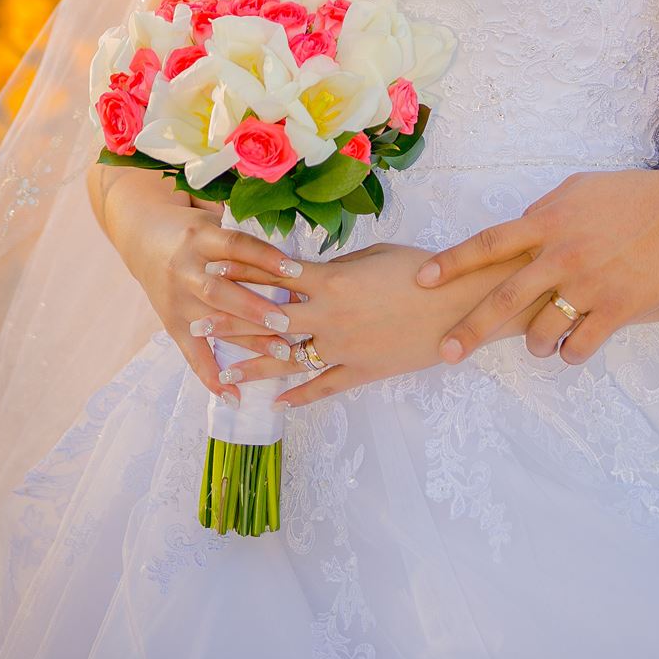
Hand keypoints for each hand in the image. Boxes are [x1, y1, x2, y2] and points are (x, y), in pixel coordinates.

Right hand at [106, 175, 308, 404]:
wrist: (145, 238)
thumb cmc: (196, 231)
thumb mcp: (216, 222)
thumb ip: (247, 238)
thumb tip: (296, 252)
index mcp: (201, 237)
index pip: (235, 246)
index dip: (264, 257)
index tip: (295, 270)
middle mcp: (185, 268)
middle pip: (220, 290)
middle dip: (254, 307)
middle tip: (288, 321)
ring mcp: (176, 299)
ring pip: (211, 322)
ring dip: (246, 339)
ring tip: (282, 352)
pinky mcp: (171, 323)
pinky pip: (191, 353)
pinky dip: (210, 375)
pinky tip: (233, 394)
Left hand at [230, 242, 538, 410]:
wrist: (461, 303)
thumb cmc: (423, 269)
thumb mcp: (374, 255)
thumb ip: (337, 267)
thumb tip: (311, 272)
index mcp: (331, 282)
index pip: (273, 278)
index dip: (241, 273)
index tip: (211, 270)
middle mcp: (329, 318)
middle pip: (268, 322)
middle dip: (230, 321)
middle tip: (197, 321)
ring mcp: (344, 349)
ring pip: (288, 360)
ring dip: (254, 366)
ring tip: (224, 372)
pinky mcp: (363, 372)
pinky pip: (325, 387)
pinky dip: (301, 395)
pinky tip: (279, 403)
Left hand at [414, 169, 658, 364]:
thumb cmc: (632, 195)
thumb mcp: (579, 189)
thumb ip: (545, 211)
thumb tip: (520, 228)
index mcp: (548, 222)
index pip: (487, 244)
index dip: (452, 262)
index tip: (423, 279)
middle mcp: (561, 256)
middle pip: (503, 298)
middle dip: (471, 329)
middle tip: (446, 351)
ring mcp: (589, 285)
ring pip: (542, 332)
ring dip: (534, 345)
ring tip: (538, 346)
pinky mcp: (617, 308)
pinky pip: (582, 346)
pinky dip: (571, 354)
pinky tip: (572, 351)